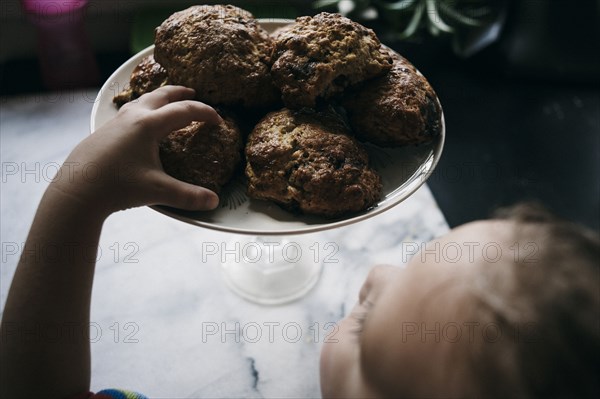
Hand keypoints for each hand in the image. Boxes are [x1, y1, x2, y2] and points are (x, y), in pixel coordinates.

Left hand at [50, 85, 221, 215]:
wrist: (76, 190)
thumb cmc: (117, 187)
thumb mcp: (157, 191)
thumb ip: (188, 196)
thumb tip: (214, 202)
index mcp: (149, 125)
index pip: (184, 110)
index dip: (205, 112)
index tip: (218, 119)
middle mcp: (133, 116)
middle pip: (161, 95)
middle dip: (180, 92)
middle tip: (194, 93)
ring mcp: (116, 122)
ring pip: (142, 100)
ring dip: (160, 97)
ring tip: (168, 102)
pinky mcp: (105, 131)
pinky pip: (130, 110)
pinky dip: (144, 108)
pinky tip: (142, 123)